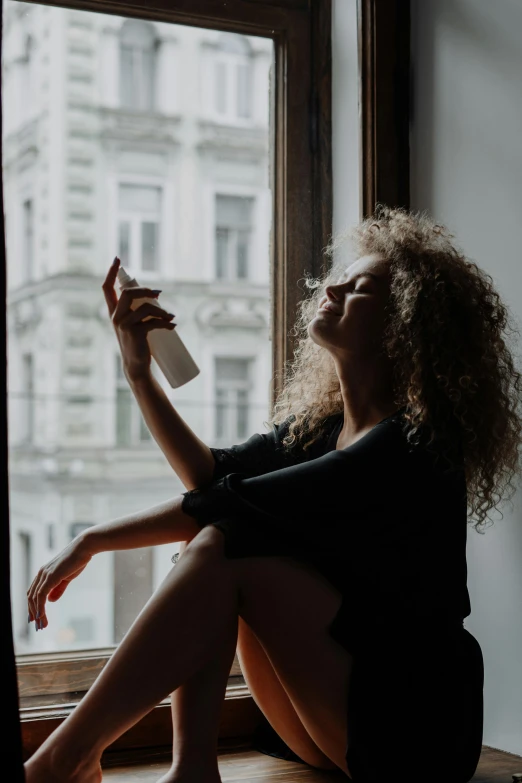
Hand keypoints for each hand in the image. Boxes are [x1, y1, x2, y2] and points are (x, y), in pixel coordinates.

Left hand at [27, 536, 93, 630]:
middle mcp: (41, 573)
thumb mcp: (67, 578)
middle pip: (31, 597)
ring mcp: (44, 574)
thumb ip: (58, 589)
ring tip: (41, 625)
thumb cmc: (77, 560)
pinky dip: (40, 607)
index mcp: (44, 573)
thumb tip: (50, 601)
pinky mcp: (50, 577)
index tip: (36, 618)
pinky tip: (41, 616)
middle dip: (33, 613)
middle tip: (38, 626)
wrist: (84, 548)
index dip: (33, 606)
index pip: (33, 592)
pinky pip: (41, 595)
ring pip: (34, 598)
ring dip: (37, 613)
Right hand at [102, 256, 176, 381]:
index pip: (106, 288)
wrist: (136, 365)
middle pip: (127, 293)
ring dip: (161, 311)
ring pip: (144, 307)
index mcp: (113, 313)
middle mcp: (115, 317)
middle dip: (145, 290)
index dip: (111, 272)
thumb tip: (156, 296)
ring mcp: (123, 325)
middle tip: (159, 294)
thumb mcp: (133, 325)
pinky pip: (152, 322)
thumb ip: (138, 311)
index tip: (117, 259)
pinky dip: (166, 323)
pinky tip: (173, 326)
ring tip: (171, 317)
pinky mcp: (134, 333)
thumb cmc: (137, 344)